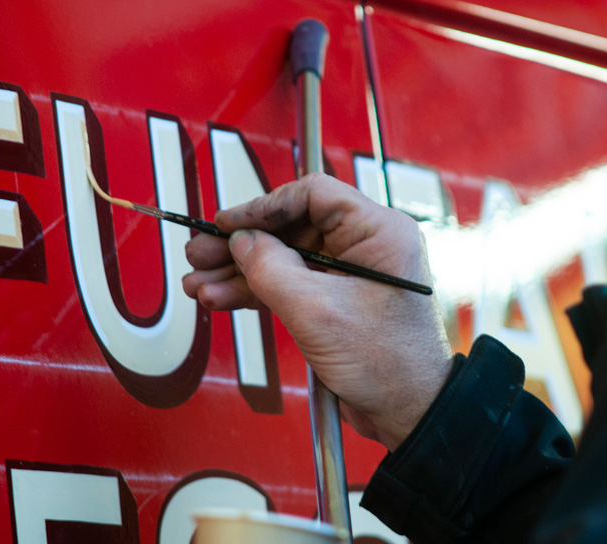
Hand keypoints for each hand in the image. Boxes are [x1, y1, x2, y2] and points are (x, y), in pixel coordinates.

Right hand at [182, 173, 452, 450]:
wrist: (407, 413)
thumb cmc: (388, 364)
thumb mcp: (317, 312)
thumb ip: (272, 270)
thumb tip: (241, 242)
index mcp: (379, 232)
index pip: (314, 194)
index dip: (264, 206)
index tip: (228, 223)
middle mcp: (367, 246)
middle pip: (292, 227)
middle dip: (242, 244)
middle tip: (200, 253)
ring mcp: (350, 274)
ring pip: (285, 258)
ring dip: (240, 271)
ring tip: (199, 282)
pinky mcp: (337, 301)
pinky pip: (290, 284)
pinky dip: (256, 291)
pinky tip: (220, 298)